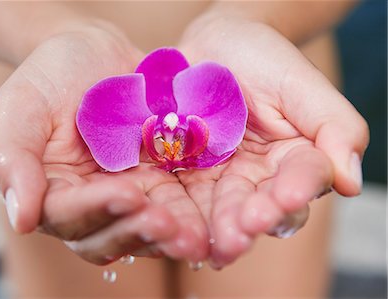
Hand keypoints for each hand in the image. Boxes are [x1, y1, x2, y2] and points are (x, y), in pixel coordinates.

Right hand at [0, 26, 208, 263]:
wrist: (97, 53)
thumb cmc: (51, 75)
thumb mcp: (22, 105)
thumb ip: (14, 159)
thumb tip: (22, 219)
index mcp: (51, 191)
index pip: (68, 214)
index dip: (95, 209)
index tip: (124, 193)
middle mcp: (89, 203)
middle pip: (108, 235)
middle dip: (137, 231)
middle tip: (165, 224)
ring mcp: (128, 194)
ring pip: (144, 230)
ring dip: (169, 236)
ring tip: (193, 235)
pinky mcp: (160, 182)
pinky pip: (176, 206)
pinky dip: (191, 216)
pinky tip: (210, 220)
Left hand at [177, 16, 368, 267]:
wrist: (211, 47)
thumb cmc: (263, 58)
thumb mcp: (300, 82)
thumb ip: (333, 125)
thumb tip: (350, 182)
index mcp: (294, 158)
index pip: (302, 179)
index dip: (294, 190)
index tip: (286, 198)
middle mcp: (258, 176)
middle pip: (257, 205)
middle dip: (248, 221)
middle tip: (238, 235)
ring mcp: (218, 178)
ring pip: (218, 209)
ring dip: (213, 228)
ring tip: (208, 243)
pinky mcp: (184, 174)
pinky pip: (180, 195)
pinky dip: (178, 213)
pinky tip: (172, 227)